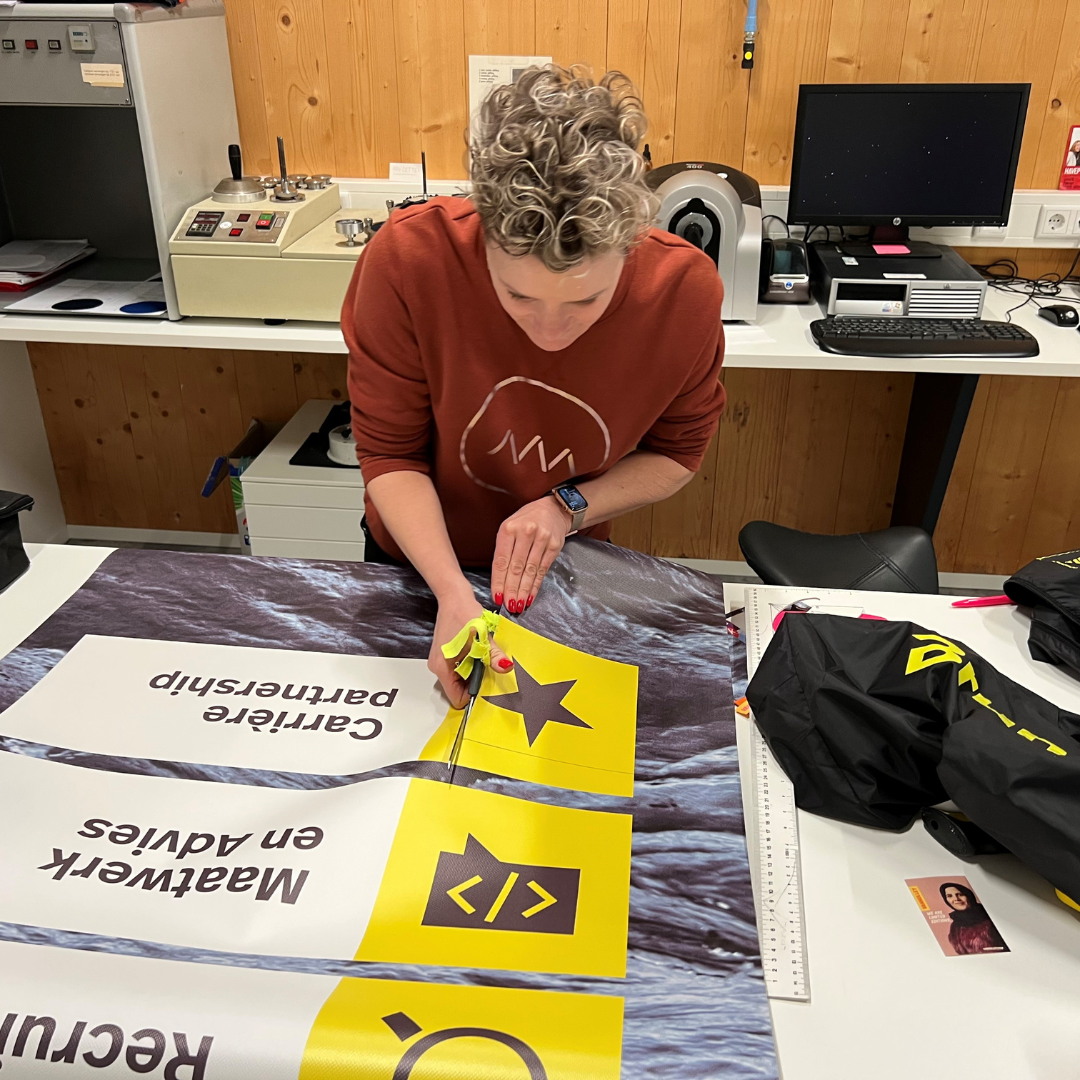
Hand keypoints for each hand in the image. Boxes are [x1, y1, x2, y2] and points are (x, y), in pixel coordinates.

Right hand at [429, 588, 511, 707]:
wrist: (454, 597)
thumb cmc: (464, 614)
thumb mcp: (482, 637)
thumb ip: (493, 655)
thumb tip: (505, 667)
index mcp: (443, 667)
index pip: (456, 697)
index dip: (473, 694)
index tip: (485, 682)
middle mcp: (438, 668)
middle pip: (458, 689)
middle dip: (474, 683)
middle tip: (485, 666)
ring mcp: (441, 662)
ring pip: (460, 679)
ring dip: (473, 673)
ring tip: (481, 657)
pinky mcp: (446, 656)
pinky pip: (459, 669)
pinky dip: (470, 665)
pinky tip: (476, 652)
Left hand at [490, 495, 569, 613]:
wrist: (553, 509)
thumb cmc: (526, 521)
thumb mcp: (509, 528)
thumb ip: (504, 550)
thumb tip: (499, 580)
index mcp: (509, 529)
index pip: (501, 560)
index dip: (498, 581)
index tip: (497, 596)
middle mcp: (525, 533)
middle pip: (516, 567)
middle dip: (511, 589)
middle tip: (508, 605)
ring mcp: (542, 539)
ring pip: (530, 570)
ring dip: (523, 590)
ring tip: (518, 605)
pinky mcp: (554, 546)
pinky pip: (543, 570)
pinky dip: (536, 585)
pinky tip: (530, 596)